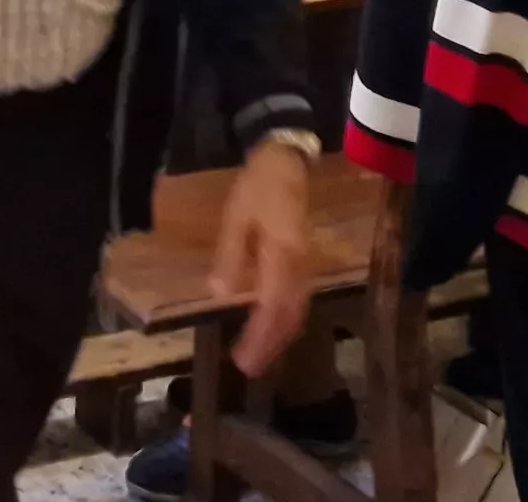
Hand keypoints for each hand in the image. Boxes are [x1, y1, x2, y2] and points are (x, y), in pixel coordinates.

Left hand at [210, 137, 316, 376]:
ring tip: (258, 357)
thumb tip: (221, 295)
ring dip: (279, 336)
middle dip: (271, 344)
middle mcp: (299, 264)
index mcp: (282, 253)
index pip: (272, 305)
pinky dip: (286, 320)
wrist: (288, 159)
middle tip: (249, 368)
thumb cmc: (259, 184)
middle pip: (289, 314)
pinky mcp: (305, 261)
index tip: (242, 359)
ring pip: (297, 310)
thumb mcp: (236, 215)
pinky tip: (272, 328)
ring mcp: (306, 263)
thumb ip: (230, 255)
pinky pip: (298, 298)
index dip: (260, 336)